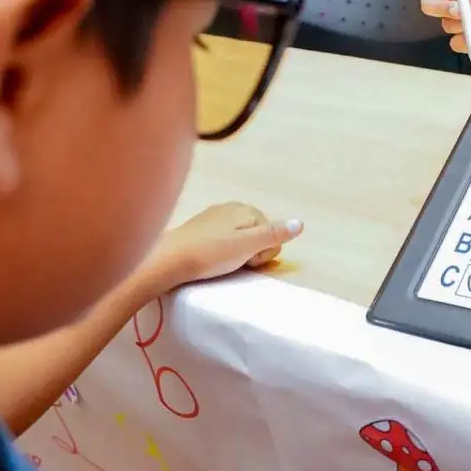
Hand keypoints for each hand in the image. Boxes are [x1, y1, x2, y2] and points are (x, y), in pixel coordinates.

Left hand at [154, 202, 302, 286]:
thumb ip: (274, 234)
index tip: (248, 262)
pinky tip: (211, 258)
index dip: (264, 252)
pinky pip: (224, 238)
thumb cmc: (211, 254)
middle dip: (252, 251)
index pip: (273, 234)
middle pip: (258, 233)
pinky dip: (223, 249)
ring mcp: (216, 215)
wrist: (169, 259)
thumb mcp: (247, 246)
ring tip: (222, 263)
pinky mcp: (202, 226)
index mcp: (247, 210)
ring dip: (238, 252)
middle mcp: (233, 207)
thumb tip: (301, 223)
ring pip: (241, 237)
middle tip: (235, 263)